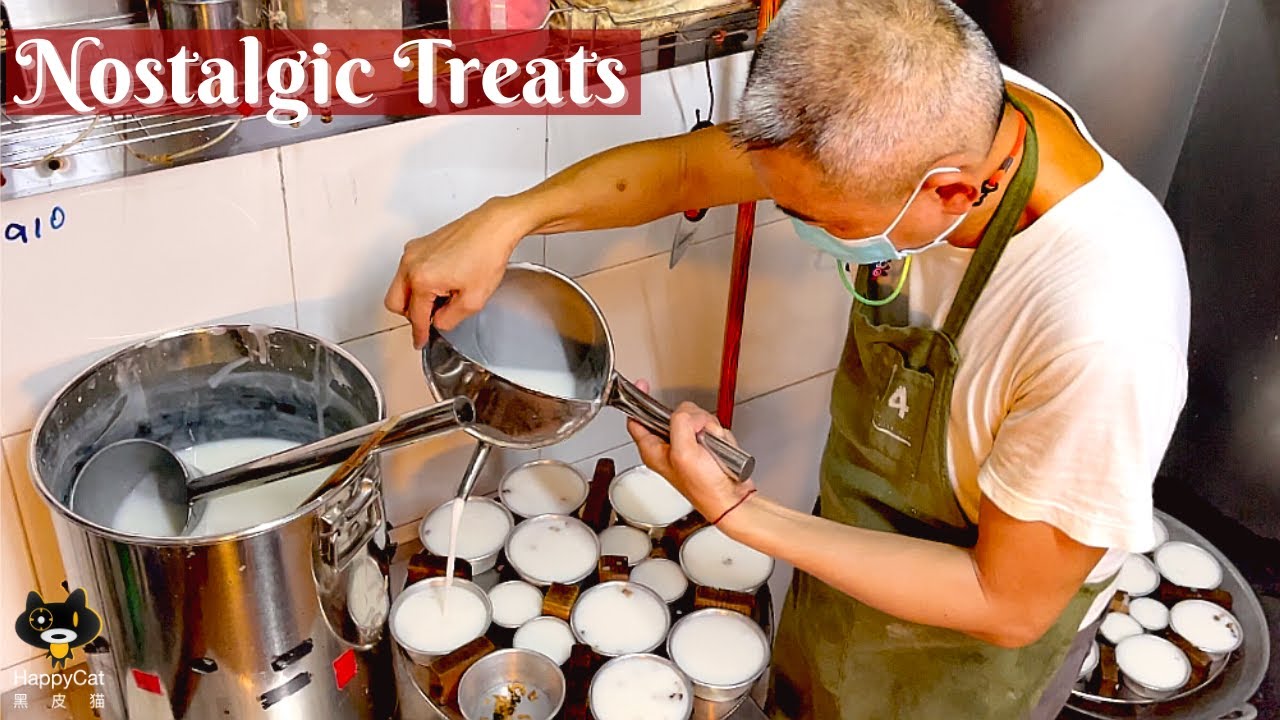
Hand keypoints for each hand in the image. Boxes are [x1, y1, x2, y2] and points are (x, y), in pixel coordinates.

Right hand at [384, 196, 535, 347]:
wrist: (494, 227)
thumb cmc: (487, 254)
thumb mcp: (473, 300)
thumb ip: (450, 319)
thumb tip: (438, 322)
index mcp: (421, 279)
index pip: (414, 316)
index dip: (419, 333)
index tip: (419, 340)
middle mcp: (411, 263)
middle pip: (395, 302)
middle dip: (411, 314)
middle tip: (431, 318)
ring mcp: (413, 251)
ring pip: (399, 285)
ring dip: (415, 297)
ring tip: (443, 296)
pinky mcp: (419, 244)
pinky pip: (408, 270)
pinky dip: (418, 281)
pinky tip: (442, 281)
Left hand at [626, 380, 755, 521]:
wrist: (731, 500)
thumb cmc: (704, 489)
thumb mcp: (684, 453)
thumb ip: (680, 424)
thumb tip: (687, 413)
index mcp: (653, 450)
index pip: (637, 419)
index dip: (640, 401)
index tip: (644, 384)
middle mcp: (669, 447)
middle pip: (676, 414)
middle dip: (693, 419)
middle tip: (699, 434)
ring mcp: (688, 446)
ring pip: (698, 419)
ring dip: (709, 429)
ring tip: (711, 448)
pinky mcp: (705, 446)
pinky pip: (712, 428)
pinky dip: (719, 436)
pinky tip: (719, 451)